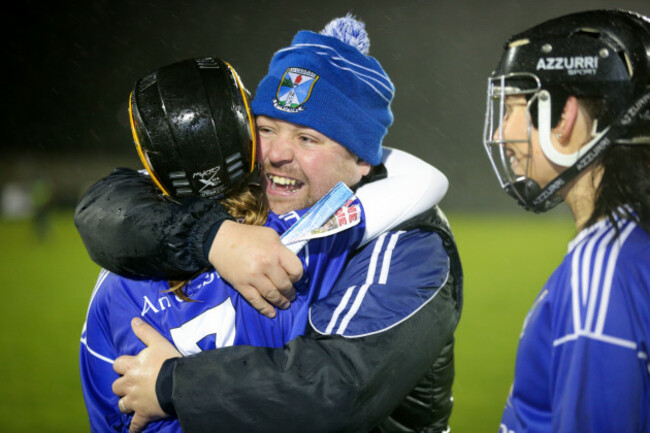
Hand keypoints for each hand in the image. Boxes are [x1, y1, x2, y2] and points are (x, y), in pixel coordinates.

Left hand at [113, 318, 180, 432]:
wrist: (179, 383)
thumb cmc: (169, 361)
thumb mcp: (158, 342)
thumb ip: (145, 332)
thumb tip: (133, 320)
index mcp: (132, 366)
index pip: (118, 364)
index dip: (123, 365)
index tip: (130, 366)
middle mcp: (129, 384)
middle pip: (116, 386)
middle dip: (123, 386)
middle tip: (132, 384)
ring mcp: (135, 401)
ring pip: (122, 405)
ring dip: (126, 403)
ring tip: (133, 402)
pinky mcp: (143, 414)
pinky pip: (135, 424)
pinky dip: (134, 427)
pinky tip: (134, 429)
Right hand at [210, 220, 302, 317]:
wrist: (220, 239)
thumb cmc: (247, 236)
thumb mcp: (270, 235)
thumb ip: (282, 250)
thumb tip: (290, 266)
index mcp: (276, 250)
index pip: (296, 270)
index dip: (297, 277)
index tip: (294, 279)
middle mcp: (266, 264)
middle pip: (285, 285)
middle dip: (290, 292)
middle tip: (291, 295)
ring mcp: (253, 276)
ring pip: (272, 295)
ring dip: (281, 302)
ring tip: (285, 304)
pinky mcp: (241, 285)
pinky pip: (256, 301)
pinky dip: (265, 309)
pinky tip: (272, 313)